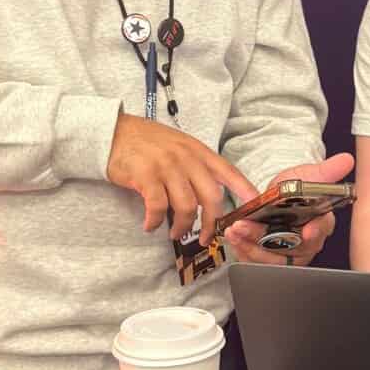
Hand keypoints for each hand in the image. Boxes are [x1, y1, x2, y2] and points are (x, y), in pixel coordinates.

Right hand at [106, 113, 254, 241]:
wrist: (113, 132)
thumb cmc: (146, 142)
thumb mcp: (178, 145)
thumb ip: (196, 165)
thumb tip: (210, 195)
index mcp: (198, 151)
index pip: (228, 172)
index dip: (244, 190)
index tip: (255, 205)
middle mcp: (186, 158)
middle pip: (211, 197)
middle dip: (212, 223)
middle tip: (206, 238)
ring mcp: (167, 166)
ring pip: (186, 206)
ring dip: (182, 226)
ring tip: (174, 233)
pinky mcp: (146, 175)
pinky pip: (157, 206)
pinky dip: (154, 221)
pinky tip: (150, 225)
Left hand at [222, 152, 354, 268]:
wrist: (275, 199)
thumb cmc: (295, 190)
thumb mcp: (309, 176)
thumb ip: (326, 171)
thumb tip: (347, 160)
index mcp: (320, 223)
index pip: (321, 230)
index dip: (315, 232)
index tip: (307, 231)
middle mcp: (306, 243)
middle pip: (290, 248)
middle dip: (266, 239)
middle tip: (246, 226)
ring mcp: (287, 254)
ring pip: (272, 258)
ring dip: (250, 246)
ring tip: (234, 230)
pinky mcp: (269, 259)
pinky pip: (257, 262)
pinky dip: (242, 251)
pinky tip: (233, 238)